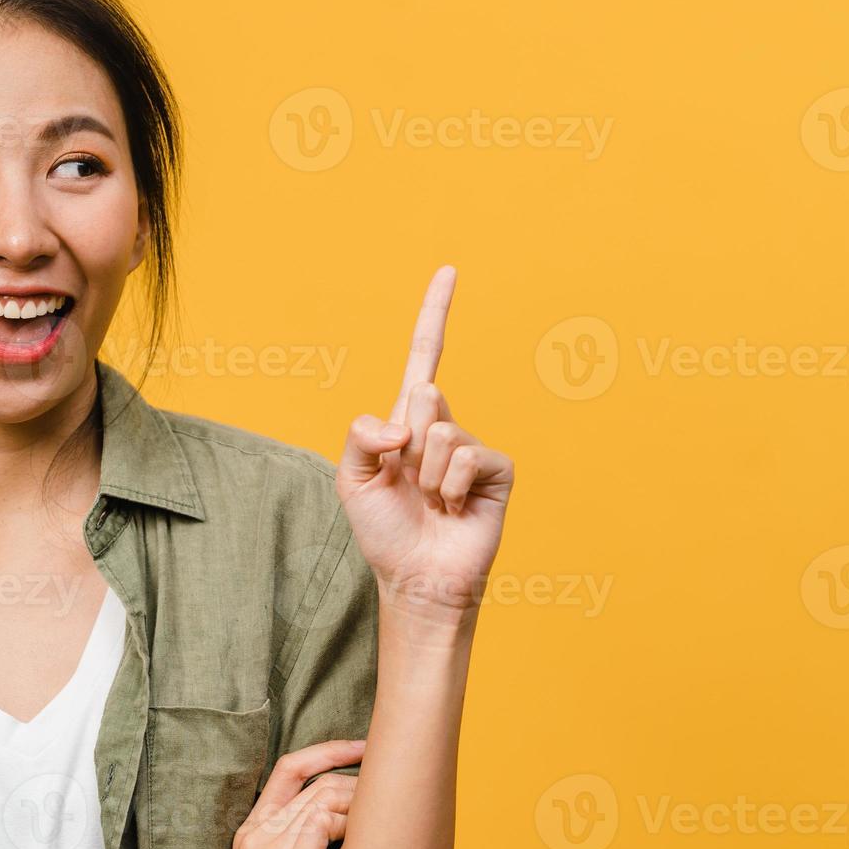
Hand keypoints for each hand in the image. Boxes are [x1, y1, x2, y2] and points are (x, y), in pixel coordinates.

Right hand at [226, 740, 364, 848]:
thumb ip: (289, 839)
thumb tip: (327, 818)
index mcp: (252, 829)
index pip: (289, 769)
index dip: (327, 752)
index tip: (358, 748)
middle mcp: (256, 834)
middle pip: (314, 782)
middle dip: (352, 776)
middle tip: (382, 780)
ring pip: (323, 798)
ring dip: (356, 800)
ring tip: (377, 808)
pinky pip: (322, 824)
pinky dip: (347, 824)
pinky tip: (359, 834)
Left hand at [336, 265, 515, 621]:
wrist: (416, 578)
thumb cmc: (384, 531)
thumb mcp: (351, 479)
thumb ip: (362, 434)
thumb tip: (408, 423)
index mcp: (408, 420)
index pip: (425, 355)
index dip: (435, 313)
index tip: (449, 270)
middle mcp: (443, 425)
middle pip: (422, 395)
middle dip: (403, 446)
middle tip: (409, 484)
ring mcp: (472, 447)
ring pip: (439, 433)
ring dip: (426, 476)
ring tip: (432, 502)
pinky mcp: (497, 469)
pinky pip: (466, 456)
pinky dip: (451, 486)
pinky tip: (454, 509)